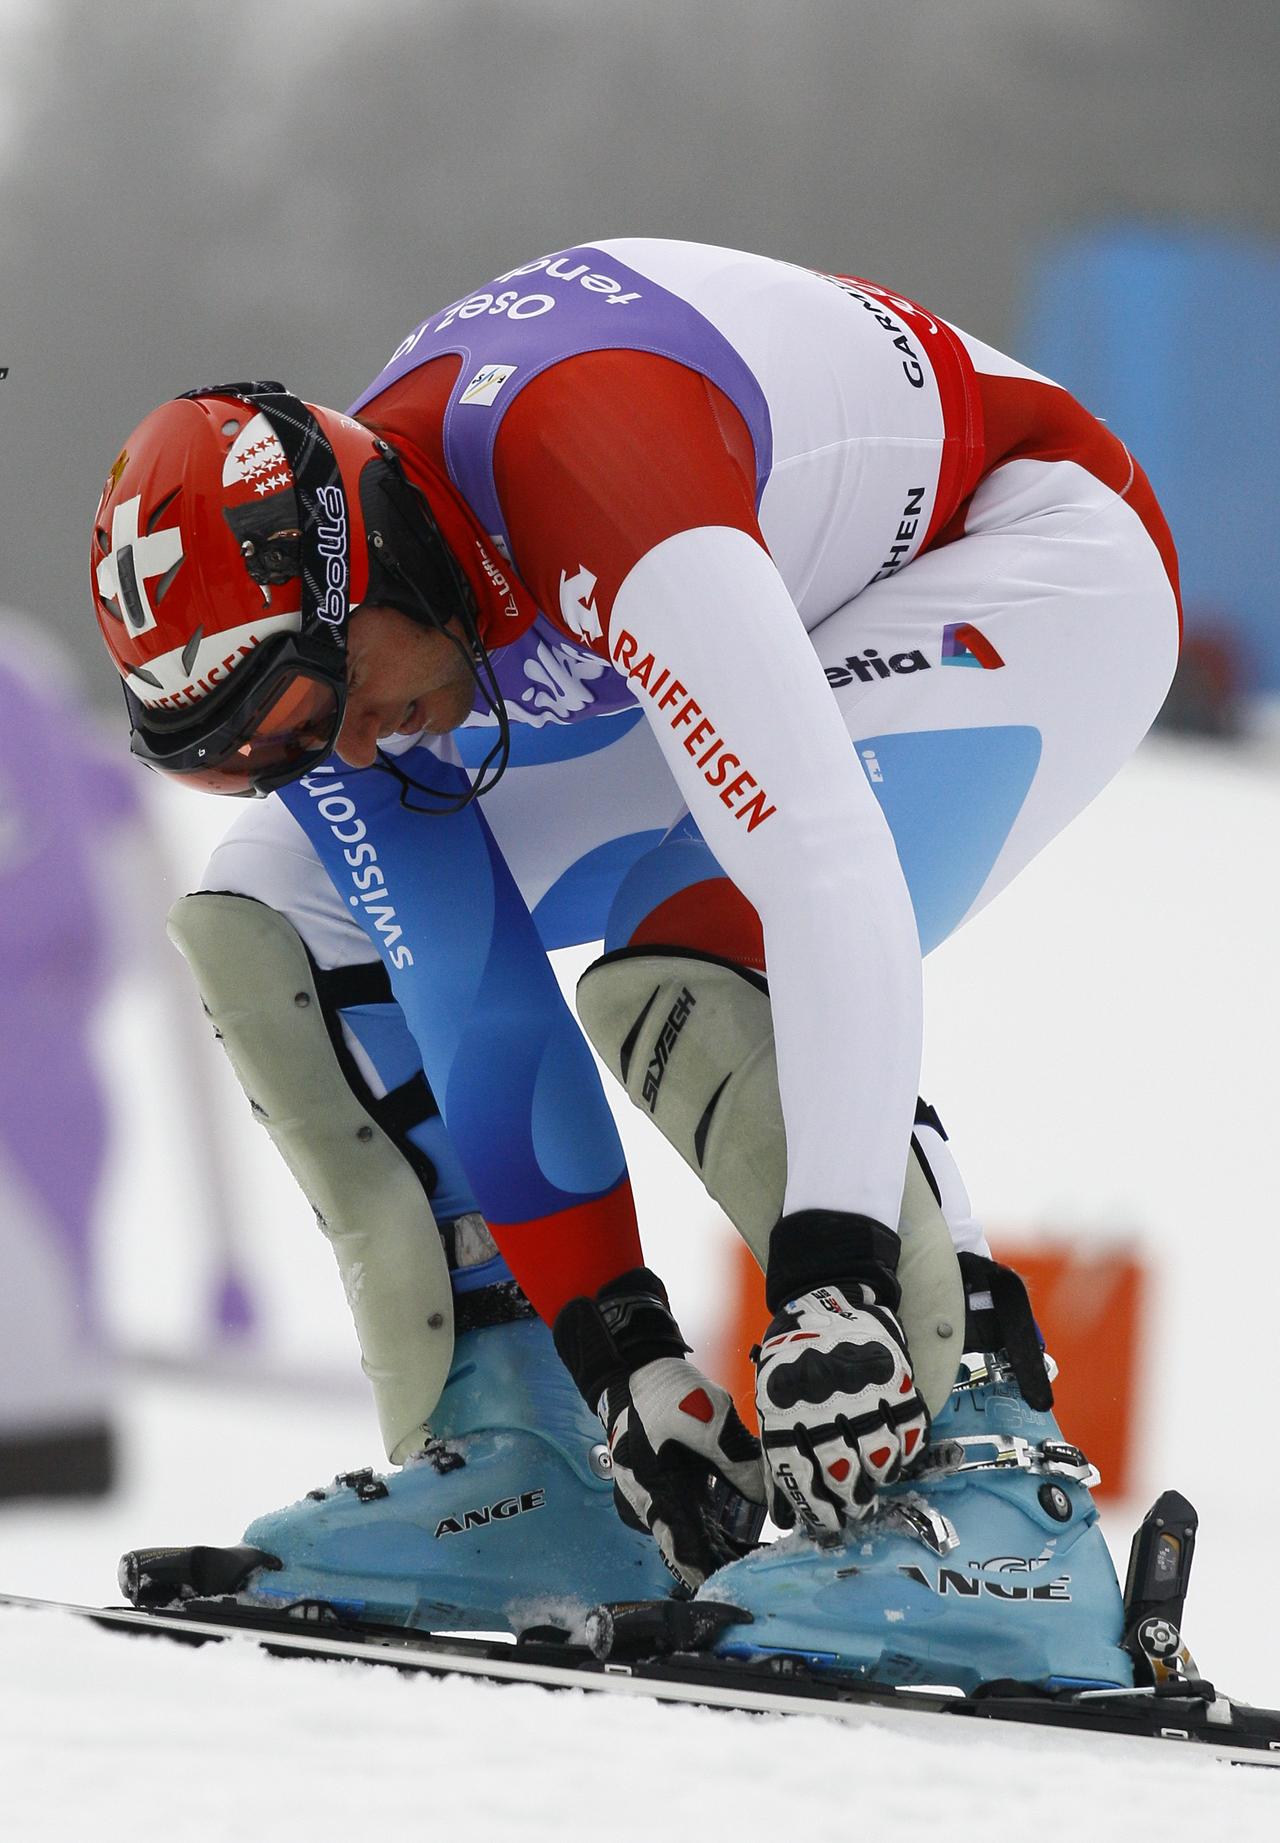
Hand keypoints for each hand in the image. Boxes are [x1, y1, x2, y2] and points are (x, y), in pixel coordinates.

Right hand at [554, 1267, 765, 1589]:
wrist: (630, 1368)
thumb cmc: (661, 1393)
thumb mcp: (707, 1420)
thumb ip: (738, 1460)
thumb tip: (770, 1500)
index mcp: (656, 1495)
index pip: (688, 1554)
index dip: (718, 1574)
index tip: (749, 1584)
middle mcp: (650, 1505)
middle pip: (692, 1547)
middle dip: (728, 1557)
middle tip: (766, 1563)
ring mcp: (653, 1496)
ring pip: (691, 1531)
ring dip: (723, 1539)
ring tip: (762, 1546)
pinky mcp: (660, 1484)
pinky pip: (688, 1512)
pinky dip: (714, 1519)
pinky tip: (741, 1519)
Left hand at [754, 1281, 928, 1537]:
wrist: (826, 1290)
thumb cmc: (794, 1354)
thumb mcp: (772, 1397)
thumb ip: (779, 1452)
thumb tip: (787, 1513)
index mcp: (785, 1406)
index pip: (799, 1475)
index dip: (816, 1509)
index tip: (827, 1526)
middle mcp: (823, 1400)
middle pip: (843, 1472)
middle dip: (851, 1501)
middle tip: (855, 1509)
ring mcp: (862, 1389)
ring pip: (881, 1457)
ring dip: (880, 1478)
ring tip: (875, 1482)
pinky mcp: (895, 1375)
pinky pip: (911, 1429)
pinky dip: (908, 1449)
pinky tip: (898, 1453)